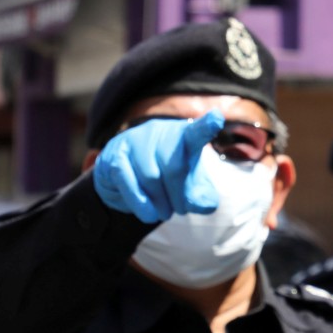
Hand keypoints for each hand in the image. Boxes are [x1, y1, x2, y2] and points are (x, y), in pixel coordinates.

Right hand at [93, 110, 224, 222]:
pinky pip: (127, 180)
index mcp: (185, 135)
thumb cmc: (167, 178)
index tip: (216, 118)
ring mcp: (136, 141)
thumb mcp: (189, 188)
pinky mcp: (115, 155)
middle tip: (179, 211)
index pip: (197, 131)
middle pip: (175, 166)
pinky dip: (139, 202)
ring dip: (160, 202)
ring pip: (151, 176)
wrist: (129, 178)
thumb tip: (206, 206)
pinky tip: (147, 214)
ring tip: (163, 214)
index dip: (207, 125)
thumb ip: (201, 197)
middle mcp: (160, 132)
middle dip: (179, 195)